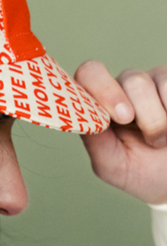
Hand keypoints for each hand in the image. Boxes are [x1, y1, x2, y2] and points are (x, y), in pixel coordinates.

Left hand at [75, 60, 166, 204]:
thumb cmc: (140, 170)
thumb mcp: (112, 165)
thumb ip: (94, 141)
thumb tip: (85, 117)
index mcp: (101, 104)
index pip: (89, 75)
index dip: (102, 89)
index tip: (120, 119)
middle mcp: (124, 87)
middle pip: (128, 78)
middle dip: (137, 107)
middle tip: (144, 133)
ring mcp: (152, 81)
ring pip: (148, 82)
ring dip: (157, 119)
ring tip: (160, 140)